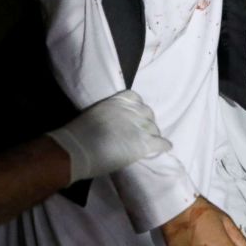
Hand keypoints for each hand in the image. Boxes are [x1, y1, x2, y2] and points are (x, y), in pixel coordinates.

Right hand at [47, 90, 170, 183]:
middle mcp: (132, 110)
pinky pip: (160, 142)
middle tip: (141, 131)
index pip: (135, 98)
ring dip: (152, 134)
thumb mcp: (94, 115)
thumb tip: (111, 123)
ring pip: (154, 128)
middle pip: (147, 113)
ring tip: (150, 140)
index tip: (134, 115)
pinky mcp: (144, 143)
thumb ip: (108, 115)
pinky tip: (166, 147)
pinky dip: (164, 145)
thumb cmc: (79, 133)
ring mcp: (139, 126)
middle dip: (145, 121)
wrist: (78, 148)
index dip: (136, 108)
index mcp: (117, 101)